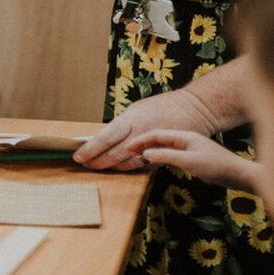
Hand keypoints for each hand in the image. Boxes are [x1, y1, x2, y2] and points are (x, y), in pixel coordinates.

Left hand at [74, 89, 221, 170]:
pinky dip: (126, 167)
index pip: (106, 137)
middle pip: (114, 154)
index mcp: (133, 119)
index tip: (78, 156)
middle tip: (84, 164)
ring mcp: (153, 146)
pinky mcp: (162, 156)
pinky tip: (116, 167)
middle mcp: (142, 134)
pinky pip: (140, 166)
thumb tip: (100, 137)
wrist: (195, 109)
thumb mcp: (137, 110)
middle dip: (97, 161)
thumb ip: (120, 124)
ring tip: (96, 166)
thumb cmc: (162, 106)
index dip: (91, 149)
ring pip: (126, 163)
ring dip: (110, 167)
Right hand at [123, 130, 263, 192]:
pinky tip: (154, 163)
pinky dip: (158, 157)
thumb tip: (145, 154)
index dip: (140, 140)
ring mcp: (190, 148)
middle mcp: (185, 139)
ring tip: (136, 156)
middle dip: (141, 144)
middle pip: (158, 139)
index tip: (126, 147)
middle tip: (126, 151)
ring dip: (149, 150)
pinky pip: (170, 154)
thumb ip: (167, 156)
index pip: (156, 135)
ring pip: (163, 147)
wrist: (239, 175)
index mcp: (184, 136)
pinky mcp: (193, 158)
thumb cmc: (217, 166)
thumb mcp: (190, 161)